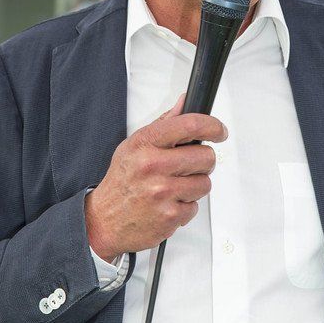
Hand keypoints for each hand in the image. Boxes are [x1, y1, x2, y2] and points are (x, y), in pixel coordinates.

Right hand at [84, 94, 227, 261]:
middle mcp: (153, 166)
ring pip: (205, 183)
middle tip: (188, 166)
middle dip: (202, 162)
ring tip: (174, 187)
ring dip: (195, 186)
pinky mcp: (170, 215)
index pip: (190, 125)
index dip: (212, 126)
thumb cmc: (122, 181)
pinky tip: (168, 203)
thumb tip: (183, 102)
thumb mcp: (135, 145)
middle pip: (206, 156)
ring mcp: (162, 192)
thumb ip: (164, 124)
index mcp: (145, 143)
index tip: (219, 131)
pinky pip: (196, 206)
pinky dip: (185, 206)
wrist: (104, 220)